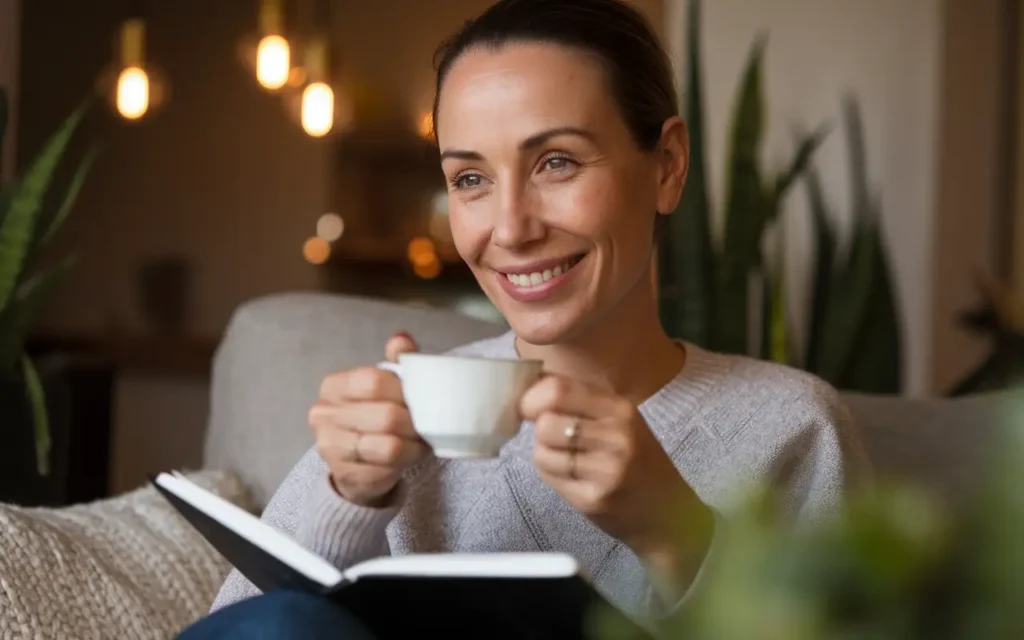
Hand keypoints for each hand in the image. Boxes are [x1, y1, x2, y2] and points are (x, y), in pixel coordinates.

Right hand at [308, 333, 429, 506]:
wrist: (357, 463)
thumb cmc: (374, 415)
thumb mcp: (386, 385)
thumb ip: (397, 361)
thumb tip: (401, 338)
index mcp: (334, 386)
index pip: (373, 381)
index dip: (404, 390)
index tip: (422, 397)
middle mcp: (324, 415)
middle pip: (386, 416)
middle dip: (415, 422)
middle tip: (429, 424)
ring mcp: (331, 448)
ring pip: (389, 446)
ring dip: (415, 445)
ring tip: (422, 440)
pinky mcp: (346, 475)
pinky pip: (389, 469)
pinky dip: (408, 461)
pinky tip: (411, 455)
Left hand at [519, 374, 713, 593]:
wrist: (669, 512)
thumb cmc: (636, 460)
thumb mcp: (618, 420)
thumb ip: (578, 401)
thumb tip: (528, 386)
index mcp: (619, 408)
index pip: (557, 389)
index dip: (531, 397)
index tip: (529, 407)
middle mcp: (616, 436)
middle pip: (545, 422)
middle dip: (539, 430)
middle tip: (552, 438)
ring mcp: (606, 470)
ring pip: (542, 451)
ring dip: (545, 455)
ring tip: (568, 461)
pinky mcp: (593, 499)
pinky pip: (549, 478)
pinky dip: (553, 477)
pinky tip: (575, 479)